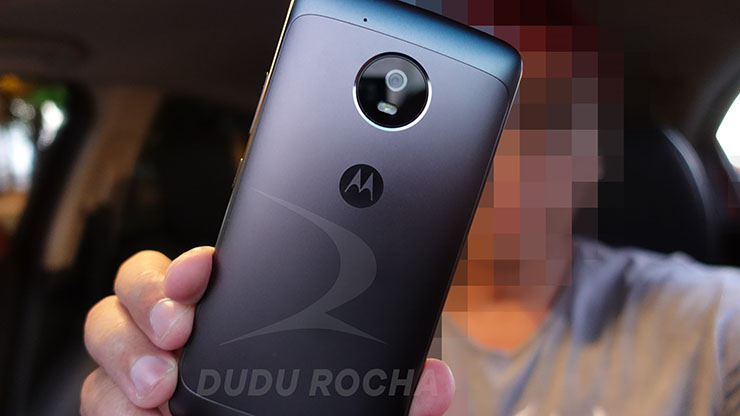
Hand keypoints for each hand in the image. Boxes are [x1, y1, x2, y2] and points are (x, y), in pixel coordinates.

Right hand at [81, 247, 454, 414]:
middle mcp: (184, 336)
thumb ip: (393, 395)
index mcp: (237, 314)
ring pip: (105, 337)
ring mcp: (148, 374)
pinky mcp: (126, 412)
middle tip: (179, 330)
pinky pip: (96, 397)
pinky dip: (111, 405)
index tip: (206, 269)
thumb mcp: (355, 406)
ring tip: (161, 385)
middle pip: (135, 289)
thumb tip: (436, 384)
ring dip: (123, 353)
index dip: (193, 262)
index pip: (200, 270)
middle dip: (148, 299)